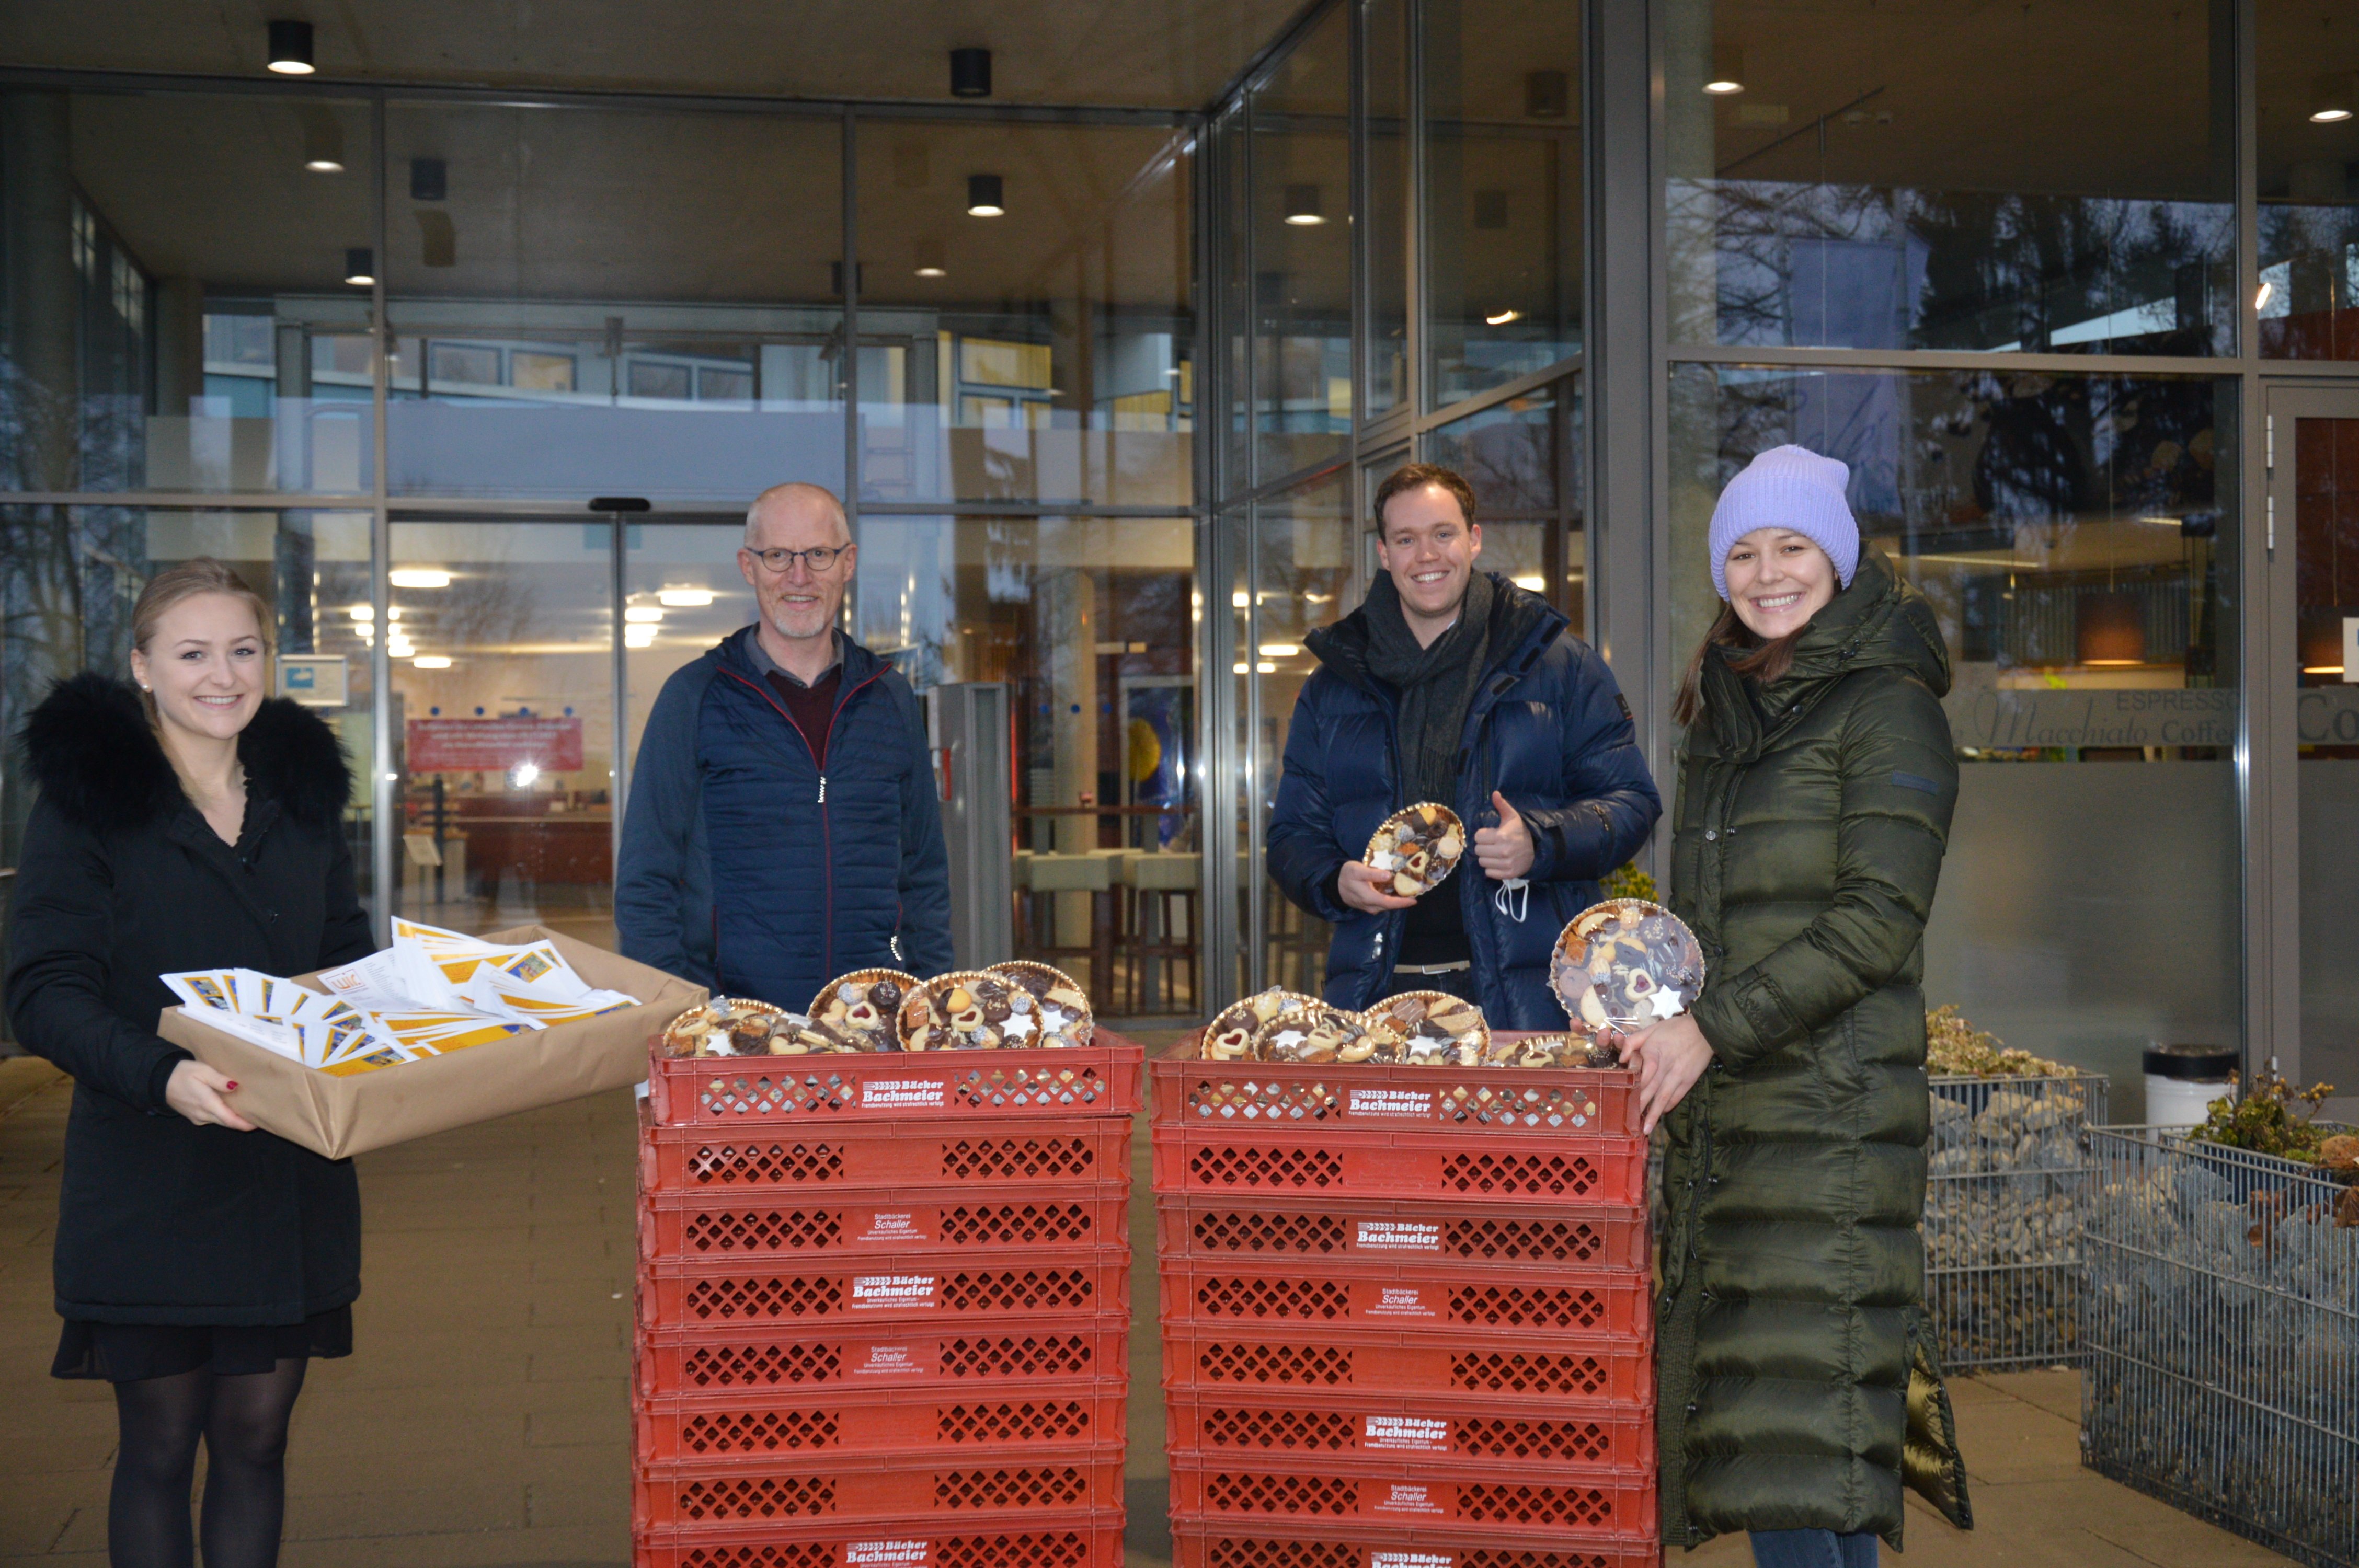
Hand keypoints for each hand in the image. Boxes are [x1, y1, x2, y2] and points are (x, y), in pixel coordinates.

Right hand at [164, 1060, 255, 1131]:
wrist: (159, 1080)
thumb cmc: (182, 1073)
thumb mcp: (202, 1071)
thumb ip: (219, 1080)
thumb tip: (235, 1086)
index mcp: (207, 1104)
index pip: (229, 1120)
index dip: (244, 1124)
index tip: (258, 1123)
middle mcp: (203, 1115)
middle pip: (227, 1122)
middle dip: (242, 1121)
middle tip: (258, 1115)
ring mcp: (197, 1118)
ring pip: (219, 1121)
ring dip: (232, 1118)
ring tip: (248, 1110)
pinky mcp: (194, 1117)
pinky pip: (212, 1119)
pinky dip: (223, 1116)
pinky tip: (230, 1108)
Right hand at [1337, 860, 1416, 913]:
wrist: (1334, 885)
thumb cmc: (1346, 876)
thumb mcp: (1357, 870)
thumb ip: (1372, 873)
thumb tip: (1388, 875)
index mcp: (1369, 898)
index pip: (1390, 903)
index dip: (1402, 902)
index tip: (1414, 900)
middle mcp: (1371, 906)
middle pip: (1390, 906)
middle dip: (1402, 901)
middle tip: (1414, 894)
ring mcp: (1369, 907)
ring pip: (1386, 906)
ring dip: (1396, 901)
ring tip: (1407, 893)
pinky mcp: (1367, 905)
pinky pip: (1382, 905)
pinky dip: (1390, 900)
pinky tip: (1394, 893)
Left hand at [1473, 791, 1534, 881]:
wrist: (1536, 848)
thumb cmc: (1520, 831)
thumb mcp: (1512, 817)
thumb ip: (1502, 805)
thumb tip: (1495, 793)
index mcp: (1502, 836)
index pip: (1478, 837)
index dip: (1483, 835)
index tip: (1490, 835)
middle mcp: (1503, 851)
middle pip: (1478, 850)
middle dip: (1483, 846)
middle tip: (1492, 844)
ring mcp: (1506, 864)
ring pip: (1482, 862)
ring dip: (1486, 858)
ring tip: (1495, 853)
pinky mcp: (1508, 873)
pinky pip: (1489, 873)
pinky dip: (1492, 869)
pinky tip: (1498, 862)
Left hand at [1615, 1014, 1714, 1134]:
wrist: (1705, 1030)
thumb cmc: (1675, 1029)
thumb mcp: (1651, 1029)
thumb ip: (1633, 1042)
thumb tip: (1622, 1058)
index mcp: (1654, 1051)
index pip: (1643, 1072)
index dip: (1634, 1086)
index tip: (1624, 1098)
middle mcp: (1666, 1066)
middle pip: (1650, 1090)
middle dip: (1639, 1107)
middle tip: (1628, 1123)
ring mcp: (1678, 1076)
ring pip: (1663, 1098)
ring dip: (1654, 1115)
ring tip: (1645, 1130)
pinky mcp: (1688, 1081)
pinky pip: (1676, 1097)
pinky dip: (1667, 1107)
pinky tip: (1660, 1115)